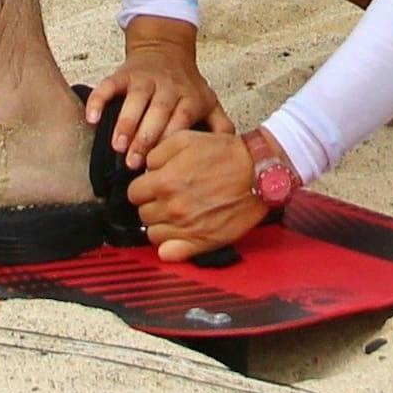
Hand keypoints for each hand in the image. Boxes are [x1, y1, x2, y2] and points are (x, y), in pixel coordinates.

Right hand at [85, 23, 229, 161]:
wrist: (166, 48)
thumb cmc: (187, 84)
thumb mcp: (209, 101)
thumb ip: (220, 126)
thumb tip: (232, 154)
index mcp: (190, 98)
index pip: (181, 120)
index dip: (170, 141)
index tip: (161, 165)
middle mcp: (168, 87)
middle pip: (157, 112)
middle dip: (145, 138)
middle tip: (133, 163)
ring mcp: (145, 79)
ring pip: (134, 100)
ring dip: (124, 123)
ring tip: (116, 146)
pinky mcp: (125, 74)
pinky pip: (109, 85)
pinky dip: (99, 100)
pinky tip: (92, 119)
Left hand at [123, 122, 273, 262]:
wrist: (259, 173)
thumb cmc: (227, 155)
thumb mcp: (186, 138)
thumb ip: (158, 152)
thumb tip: (145, 168)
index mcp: (166, 182)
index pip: (133, 193)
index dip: (143, 187)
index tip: (154, 185)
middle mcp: (173, 207)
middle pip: (143, 214)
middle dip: (152, 204)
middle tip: (168, 197)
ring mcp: (187, 228)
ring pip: (153, 234)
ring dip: (161, 224)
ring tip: (176, 213)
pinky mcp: (202, 242)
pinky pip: (169, 253)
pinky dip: (169, 246)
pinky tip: (178, 234)